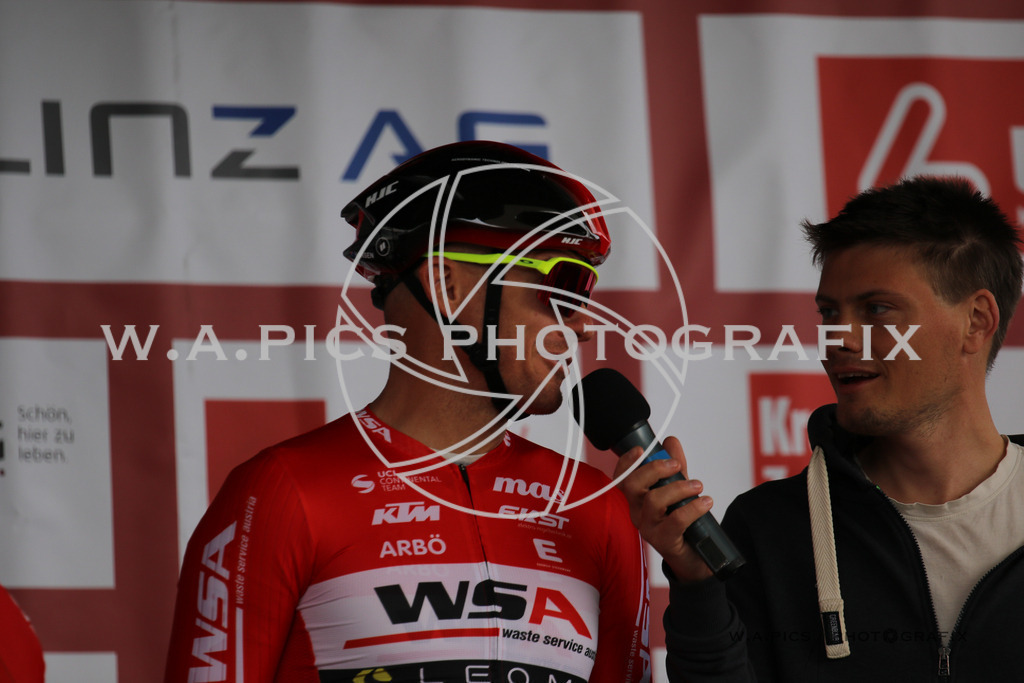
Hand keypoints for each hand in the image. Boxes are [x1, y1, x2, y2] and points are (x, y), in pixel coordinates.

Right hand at [613, 436, 713, 582]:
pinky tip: (705, 502)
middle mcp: (637, 513)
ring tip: (698, 486)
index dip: (626, 462)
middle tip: (676, 465)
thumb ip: (675, 467)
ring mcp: (649, 528)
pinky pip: (675, 520)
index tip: (641, 450)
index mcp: (637, 499)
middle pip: (632, 485)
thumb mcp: (679, 490)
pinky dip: (692, 508)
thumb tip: (671, 441)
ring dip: (679, 488)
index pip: (621, 478)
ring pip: (654, 501)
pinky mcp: (664, 541)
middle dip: (654, 469)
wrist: (695, 558)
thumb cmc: (683, 524)